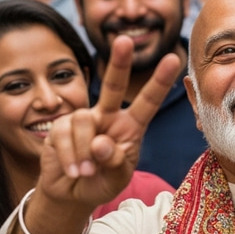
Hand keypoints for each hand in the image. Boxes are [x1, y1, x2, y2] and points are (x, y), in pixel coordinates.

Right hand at [38, 34, 181, 209]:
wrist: (72, 193)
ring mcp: (84, 118)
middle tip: (124, 40)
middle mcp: (108, 115)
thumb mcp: (117, 178)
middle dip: (119, 62)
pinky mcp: (60, 126)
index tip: (174, 59)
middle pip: (114, 84)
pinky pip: (64, 134)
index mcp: (131, 126)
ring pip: (84, 120)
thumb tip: (99, 143)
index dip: (160, 81)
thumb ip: (114, 162)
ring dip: (85, 151)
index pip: (148, 101)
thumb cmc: (102, 182)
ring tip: (87, 171)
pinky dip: (70, 157)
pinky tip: (73, 170)